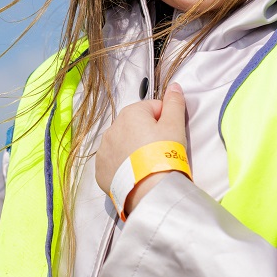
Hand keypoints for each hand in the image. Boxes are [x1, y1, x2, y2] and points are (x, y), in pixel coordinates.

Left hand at [94, 84, 187, 215]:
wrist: (150, 190)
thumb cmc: (164, 155)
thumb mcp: (175, 125)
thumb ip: (174, 103)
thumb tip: (174, 86)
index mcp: (130, 113)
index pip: (153, 109)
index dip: (165, 121)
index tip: (170, 135)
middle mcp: (112, 128)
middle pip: (136, 126)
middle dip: (148, 135)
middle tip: (161, 152)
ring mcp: (104, 149)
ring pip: (124, 143)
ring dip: (135, 149)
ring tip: (149, 164)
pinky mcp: (101, 169)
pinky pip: (114, 162)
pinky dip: (123, 165)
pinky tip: (136, 173)